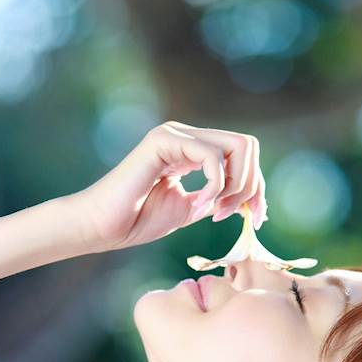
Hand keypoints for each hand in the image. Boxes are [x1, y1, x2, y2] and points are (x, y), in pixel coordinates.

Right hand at [72, 121, 267, 251]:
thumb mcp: (190, 209)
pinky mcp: (164, 140)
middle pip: (248, 145)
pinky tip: (198, 205)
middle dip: (252, 185)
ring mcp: (175, 134)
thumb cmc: (138, 220)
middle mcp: (186, 136)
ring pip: (238, 146)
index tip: (256, 219)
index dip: (257, 188)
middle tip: (229, 215)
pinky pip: (212, 156)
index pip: (243, 155)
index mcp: (192, 150)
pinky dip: (215, 185)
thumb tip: (248, 198)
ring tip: (214, 212)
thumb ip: (217, 197)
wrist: (103, 226)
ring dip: (236, 186)